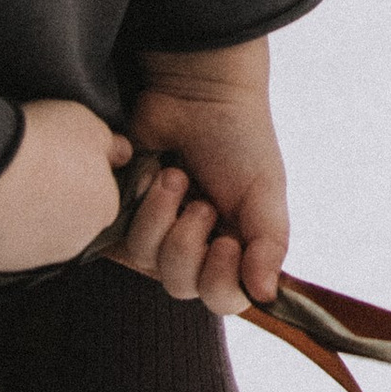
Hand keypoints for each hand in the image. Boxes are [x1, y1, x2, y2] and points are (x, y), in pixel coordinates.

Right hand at [0, 99, 130, 278]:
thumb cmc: (42, 143)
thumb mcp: (89, 125)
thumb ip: (110, 144)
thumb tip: (122, 154)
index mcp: (104, 208)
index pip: (103, 197)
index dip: (83, 177)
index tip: (62, 160)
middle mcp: (75, 241)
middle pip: (70, 221)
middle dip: (55, 201)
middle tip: (33, 171)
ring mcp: (33, 258)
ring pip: (33, 236)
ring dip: (23, 217)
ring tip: (4, 185)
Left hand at [117, 39, 288, 316]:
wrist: (198, 93)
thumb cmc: (240, 140)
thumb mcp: (266, 192)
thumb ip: (270, 245)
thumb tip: (265, 296)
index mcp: (238, 247)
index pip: (225, 298)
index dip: (221, 280)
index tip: (228, 241)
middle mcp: (198, 246)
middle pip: (181, 286)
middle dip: (188, 243)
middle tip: (202, 203)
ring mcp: (159, 231)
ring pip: (146, 262)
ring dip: (162, 217)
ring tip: (176, 176)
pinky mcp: (126, 213)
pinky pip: (121, 235)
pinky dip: (139, 204)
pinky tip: (154, 174)